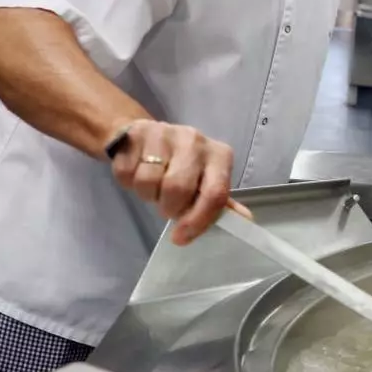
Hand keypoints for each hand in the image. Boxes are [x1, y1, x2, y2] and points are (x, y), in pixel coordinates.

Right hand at [109, 119, 251, 245]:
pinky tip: (137, 173)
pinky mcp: (135, 134)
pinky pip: (127, 173)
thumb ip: (222, 202)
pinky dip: (128, 183)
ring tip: (154, 189)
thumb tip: (245, 221)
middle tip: (168, 207)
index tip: (181, 237)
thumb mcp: (206, 181)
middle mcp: (195, 140)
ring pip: (148, 182)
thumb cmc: (183, 166)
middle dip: (169, 207)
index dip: (198, 220)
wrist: (146, 136)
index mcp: (219, 155)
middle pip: (178, 188)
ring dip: (147, 195)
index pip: (215, 194)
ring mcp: (164, 134)